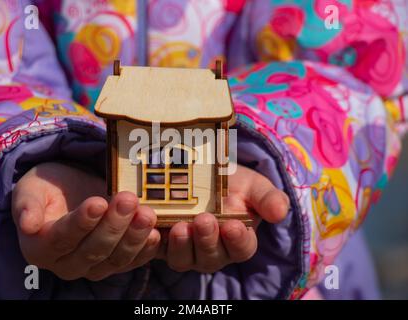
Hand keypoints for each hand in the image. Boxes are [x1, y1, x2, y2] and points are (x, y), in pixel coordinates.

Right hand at [11, 162, 160, 280]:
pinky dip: (145, 249)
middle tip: (128, 200)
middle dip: (113, 225)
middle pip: (92, 250)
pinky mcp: (115, 262)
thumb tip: (27, 225)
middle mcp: (66, 264)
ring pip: (115, 259)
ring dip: (134, 237)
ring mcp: (93, 267)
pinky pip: (132, 262)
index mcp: (41, 248)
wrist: (69, 193)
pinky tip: (155, 233)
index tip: (97, 202)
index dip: (81, 222)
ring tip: (146, 214)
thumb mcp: (31, 189)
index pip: (62, 238)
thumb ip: (27, 205)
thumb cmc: (48, 190)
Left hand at [159, 165, 289, 272]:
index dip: (238, 240)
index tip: (234, 225)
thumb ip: (268, 198)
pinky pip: (156, 249)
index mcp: (237, 241)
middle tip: (204, 220)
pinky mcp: (161, 241)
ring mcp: (186, 248)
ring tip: (180, 226)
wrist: (202, 175)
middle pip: (211, 257)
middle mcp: (212, 251)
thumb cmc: (233, 184)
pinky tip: (153, 226)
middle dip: (207, 240)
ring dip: (182, 245)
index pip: (241, 248)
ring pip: (183, 258)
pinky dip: (153, 242)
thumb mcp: (253, 186)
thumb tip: (280, 212)